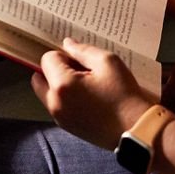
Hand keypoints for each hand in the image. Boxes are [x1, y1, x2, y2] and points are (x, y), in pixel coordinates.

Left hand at [32, 38, 151, 149]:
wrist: (136, 129)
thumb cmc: (124, 95)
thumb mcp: (108, 62)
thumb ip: (83, 50)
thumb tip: (67, 44)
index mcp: (62, 84)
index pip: (47, 59)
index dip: (63, 55)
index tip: (81, 60)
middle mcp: (54, 102)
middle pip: (39, 78)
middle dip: (54, 70)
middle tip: (77, 69)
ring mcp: (59, 117)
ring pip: (46, 93)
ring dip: (58, 84)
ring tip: (85, 84)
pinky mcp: (67, 127)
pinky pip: (56, 106)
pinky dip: (65, 98)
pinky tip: (88, 97)